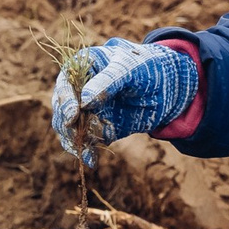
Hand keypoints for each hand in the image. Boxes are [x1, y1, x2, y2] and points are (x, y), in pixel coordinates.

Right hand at [50, 38, 197, 164]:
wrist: (166, 86)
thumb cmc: (144, 68)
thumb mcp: (128, 70)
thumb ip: (108, 82)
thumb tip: (84, 102)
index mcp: (80, 68)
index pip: (65, 84)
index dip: (65, 100)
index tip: (72, 115)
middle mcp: (78, 90)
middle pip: (62, 109)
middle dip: (67, 125)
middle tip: (77, 138)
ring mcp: (86, 111)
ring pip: (70, 128)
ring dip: (74, 141)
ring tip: (86, 153)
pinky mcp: (97, 128)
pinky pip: (85, 141)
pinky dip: (86, 151)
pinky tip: (91, 160)